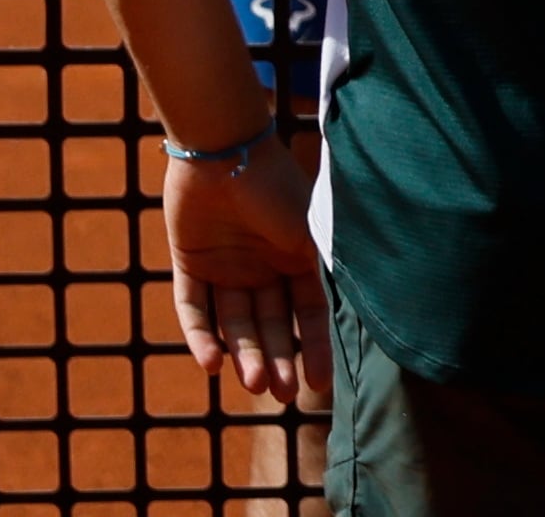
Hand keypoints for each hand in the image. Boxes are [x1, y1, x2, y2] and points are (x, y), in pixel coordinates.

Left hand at [164, 133, 327, 403]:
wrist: (223, 149)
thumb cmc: (275, 188)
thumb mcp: (311, 231)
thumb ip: (324, 269)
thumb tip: (355, 312)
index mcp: (294, 258)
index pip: (306, 314)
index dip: (312, 349)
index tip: (318, 386)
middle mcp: (261, 267)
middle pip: (269, 325)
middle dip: (275, 359)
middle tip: (278, 394)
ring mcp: (225, 267)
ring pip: (234, 323)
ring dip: (242, 353)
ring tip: (250, 382)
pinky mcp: (189, 264)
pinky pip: (195, 308)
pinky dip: (201, 337)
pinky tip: (211, 364)